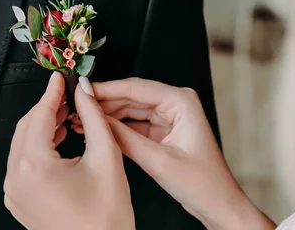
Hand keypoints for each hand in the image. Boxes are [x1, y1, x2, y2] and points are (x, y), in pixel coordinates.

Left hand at [4, 73, 134, 229]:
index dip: (52, 93)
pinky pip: (22, 164)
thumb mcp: (107, 159)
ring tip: (66, 115)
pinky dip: (37, 148)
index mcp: (33, 167)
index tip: (60, 77)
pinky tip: (56, 140)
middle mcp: (15, 179)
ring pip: (23, 144)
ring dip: (42, 127)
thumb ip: (93, 117)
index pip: (39, 116)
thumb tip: (83, 90)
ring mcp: (13, 192)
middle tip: (68, 96)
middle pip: (27, 128)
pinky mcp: (17, 201)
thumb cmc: (108, 216)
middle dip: (47, 109)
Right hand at [86, 78, 274, 229]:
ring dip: (106, 114)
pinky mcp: (162, 129)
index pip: (135, 88)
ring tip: (80, 119)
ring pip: (128, 108)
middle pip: (130, 95)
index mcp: (181, 101)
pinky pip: (133, 122)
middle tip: (75, 106)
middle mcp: (175, 103)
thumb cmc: (202, 184)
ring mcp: (168, 115)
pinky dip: (115, 126)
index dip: (105, 89)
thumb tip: (95, 119)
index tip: (82, 89)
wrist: (219, 206)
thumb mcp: (158, 161)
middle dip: (102, 102)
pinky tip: (97, 129)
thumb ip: (124, 138)